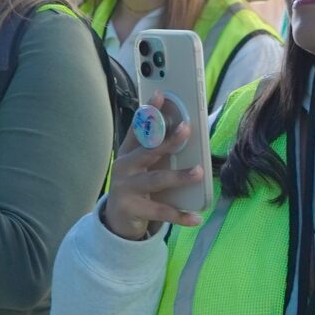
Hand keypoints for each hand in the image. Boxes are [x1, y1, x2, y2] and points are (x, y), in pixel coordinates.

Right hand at [99, 97, 202, 240]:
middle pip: (148, 151)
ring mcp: (126, 189)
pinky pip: (161, 211)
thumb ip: (155, 151)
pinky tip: (196, 218)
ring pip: (156, 181)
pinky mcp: (132, 209)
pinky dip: (180, 216)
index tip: (160, 95)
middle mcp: (124, 168)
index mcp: (127, 153)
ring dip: (179, 176)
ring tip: (199, 171)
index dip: (148, 112)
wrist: (116, 219)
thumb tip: (183, 132)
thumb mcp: (140, 166)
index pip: (138, 128)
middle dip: (167, 140)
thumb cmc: (134, 186)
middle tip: (186, 129)